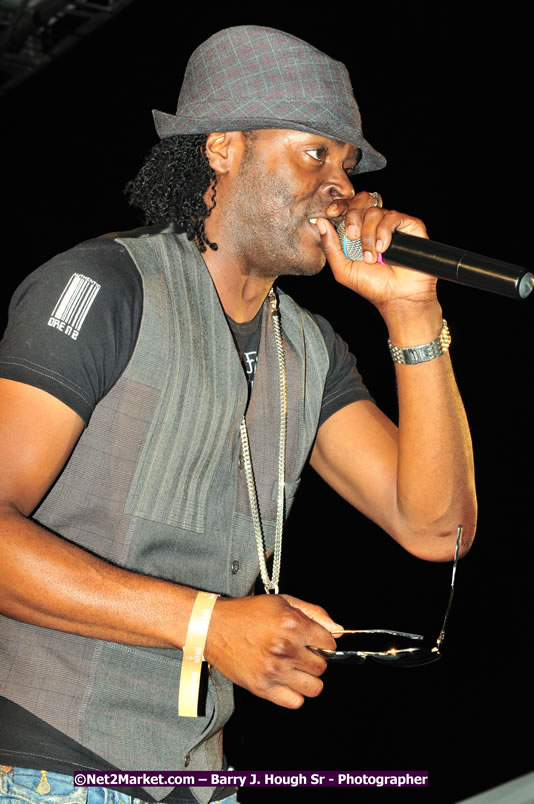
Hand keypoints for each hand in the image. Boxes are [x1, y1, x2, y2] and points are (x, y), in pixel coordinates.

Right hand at [204, 594, 341, 708]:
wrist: (213, 627)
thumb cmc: (247, 613)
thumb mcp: (282, 602)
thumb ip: (314, 613)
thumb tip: (338, 629)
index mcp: (292, 625)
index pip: (329, 644)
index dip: (323, 642)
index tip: (314, 642)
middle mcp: (285, 648)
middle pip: (322, 667)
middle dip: (315, 659)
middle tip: (300, 653)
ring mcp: (274, 670)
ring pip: (314, 687)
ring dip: (307, 678)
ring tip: (294, 668)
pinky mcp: (262, 688)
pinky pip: (295, 702)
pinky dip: (294, 694)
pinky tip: (285, 680)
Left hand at [316, 191, 437, 311]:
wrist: (397, 297)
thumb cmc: (372, 286)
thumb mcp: (343, 269)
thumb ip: (331, 247)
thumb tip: (321, 222)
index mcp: (358, 231)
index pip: (348, 206)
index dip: (340, 205)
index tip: (332, 213)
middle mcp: (375, 225)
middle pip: (361, 202)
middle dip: (353, 217)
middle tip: (352, 237)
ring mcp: (392, 224)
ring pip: (375, 211)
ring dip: (369, 235)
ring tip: (371, 256)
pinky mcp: (409, 225)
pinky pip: (393, 217)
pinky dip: (384, 232)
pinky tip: (384, 249)